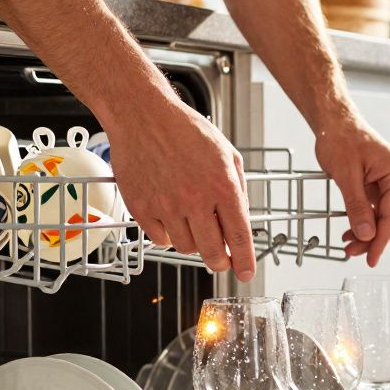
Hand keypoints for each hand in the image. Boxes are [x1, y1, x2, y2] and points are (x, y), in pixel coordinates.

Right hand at [106, 98, 254, 279]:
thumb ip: (237, 187)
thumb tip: (240, 219)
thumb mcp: (227, 153)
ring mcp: (167, 206)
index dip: (245, 261)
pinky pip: (160, 238)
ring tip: (192, 223)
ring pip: (186, 248)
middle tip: (221, 260)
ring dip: (193, 243)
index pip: (239, 237)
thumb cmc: (185, 130)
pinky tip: (171, 216)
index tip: (246, 273)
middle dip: (220, 262)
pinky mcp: (142, 208)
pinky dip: (168, 234)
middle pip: (212, 253)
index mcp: (222, 186)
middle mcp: (196, 199)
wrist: (143, 116)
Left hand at [313, 121, 389, 266]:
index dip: (380, 242)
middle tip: (352, 252)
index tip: (370, 259)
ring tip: (349, 244)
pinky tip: (353, 231)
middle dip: (374, 240)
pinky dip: (367, 222)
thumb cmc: (341, 139)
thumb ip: (357, 207)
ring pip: (386, 219)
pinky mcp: (385, 185)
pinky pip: (379, 211)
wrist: (337, 122)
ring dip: (370, 234)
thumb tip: (367, 234)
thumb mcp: (346, 175)